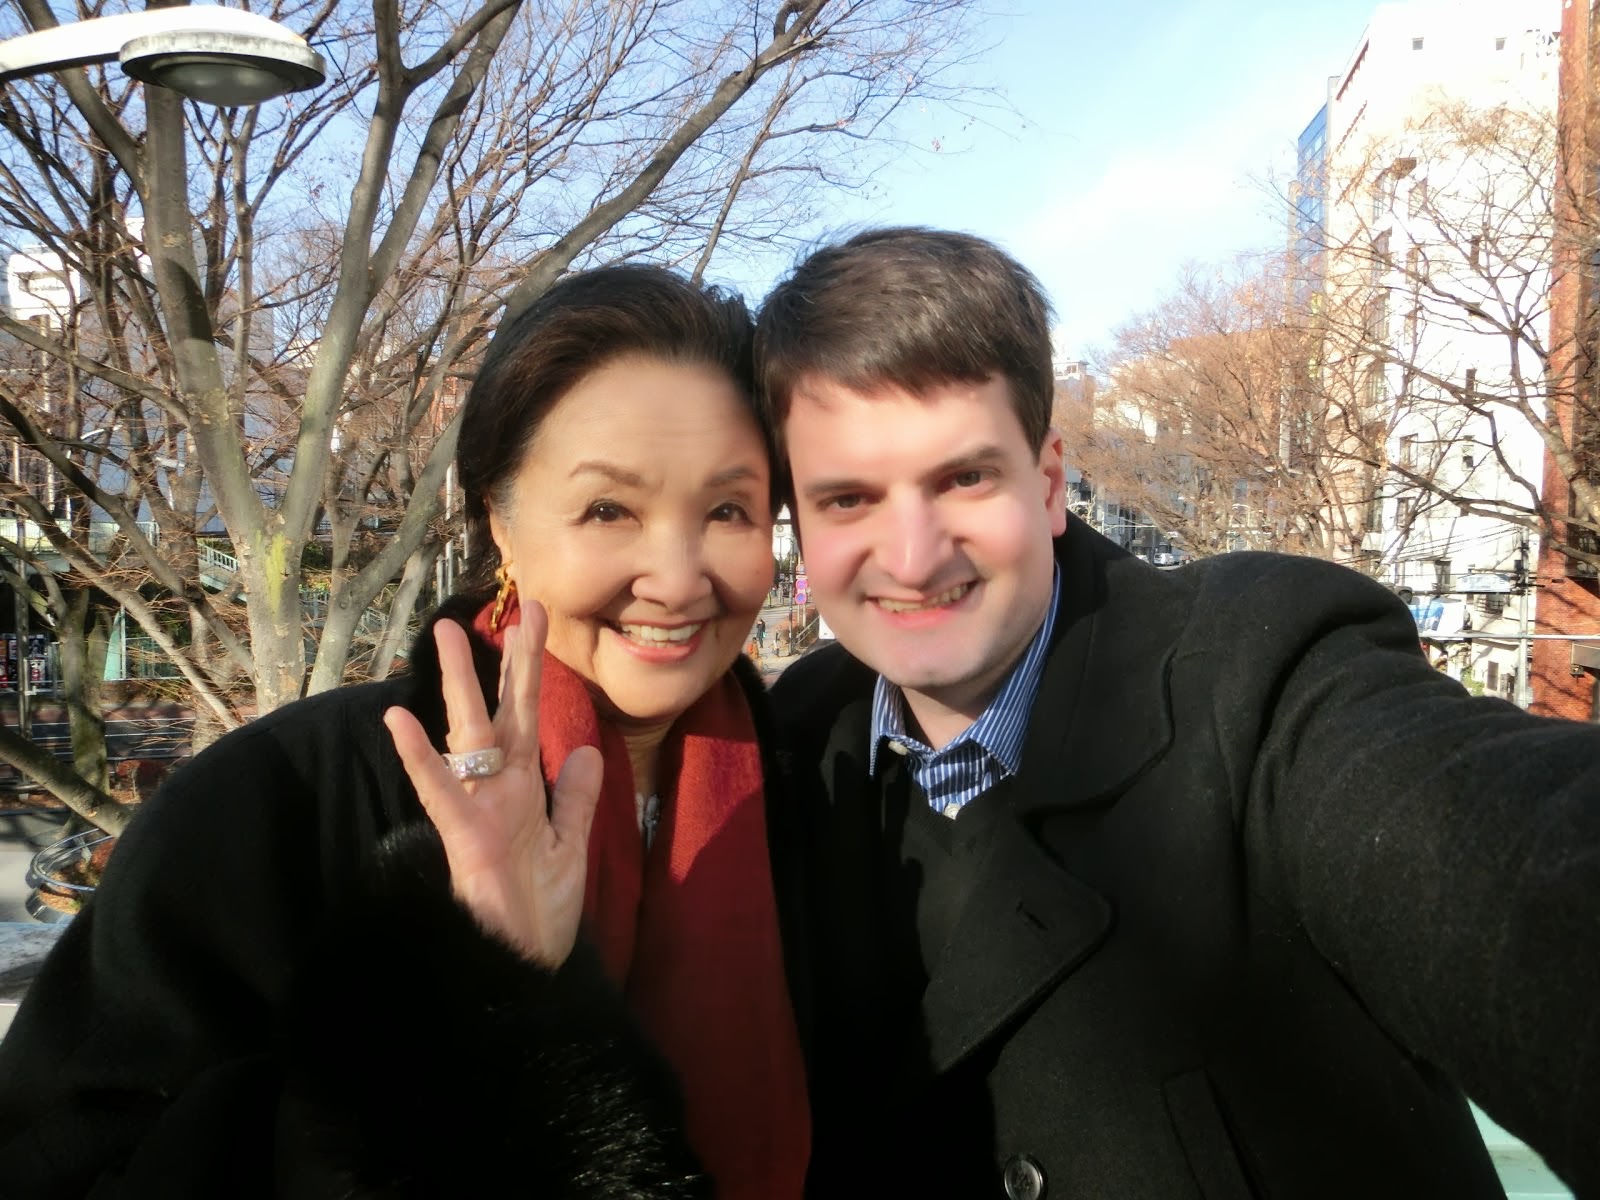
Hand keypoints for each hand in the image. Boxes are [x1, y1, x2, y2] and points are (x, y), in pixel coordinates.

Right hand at [384, 603, 602, 966]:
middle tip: (514, 605)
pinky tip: (399, 721)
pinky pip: (439, 790)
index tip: (536, 622)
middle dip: (509, 660)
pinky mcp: (461, 836)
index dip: (531, 671)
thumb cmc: (540, 912)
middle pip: (505, 710)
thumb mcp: (570, 847)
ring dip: (459, 685)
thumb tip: (584, 750)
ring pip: (469, 734)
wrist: (523, 966)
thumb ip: (574, 798)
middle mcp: (499, 787)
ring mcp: (478, 807)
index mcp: (525, 788)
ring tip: (447, 634)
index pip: (529, 716)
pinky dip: (420, 758)